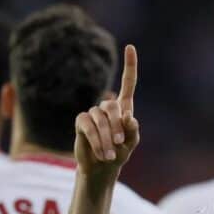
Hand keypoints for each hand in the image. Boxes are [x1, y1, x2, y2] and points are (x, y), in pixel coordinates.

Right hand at [74, 45, 139, 177]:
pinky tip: (101, 154)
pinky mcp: (81, 122)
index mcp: (124, 108)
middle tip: (118, 143)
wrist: (102, 167)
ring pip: (99, 119)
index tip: (130, 47)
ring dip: (105, 139)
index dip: (130, 65)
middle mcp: (107, 107)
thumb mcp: (130, 144)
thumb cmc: (119, 153)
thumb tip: (129, 117)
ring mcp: (93, 113)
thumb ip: (132, 131)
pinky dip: (96, 141)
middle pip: (111, 106)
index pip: (128, 83)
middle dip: (116, 126)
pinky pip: (88, 126)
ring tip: (109, 155)